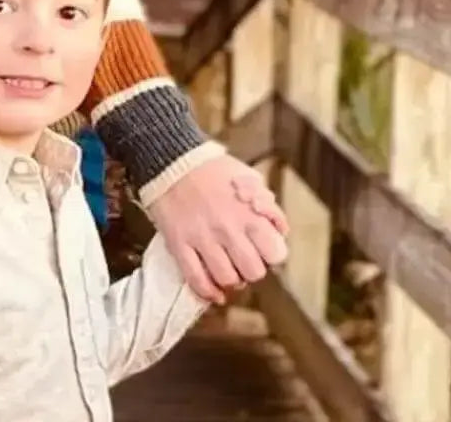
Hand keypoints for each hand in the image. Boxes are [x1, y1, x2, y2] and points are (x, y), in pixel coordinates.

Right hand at [147, 154, 288, 303]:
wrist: (169, 158)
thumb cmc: (211, 168)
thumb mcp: (249, 179)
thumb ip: (268, 206)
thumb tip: (281, 231)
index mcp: (249, 213)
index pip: (276, 254)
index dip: (271, 255)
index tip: (263, 251)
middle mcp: (228, 229)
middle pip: (253, 272)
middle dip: (251, 269)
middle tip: (243, 260)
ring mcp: (201, 238)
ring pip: (226, 279)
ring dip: (230, 279)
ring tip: (227, 270)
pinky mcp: (178, 243)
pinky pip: (195, 279)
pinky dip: (207, 291)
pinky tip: (212, 291)